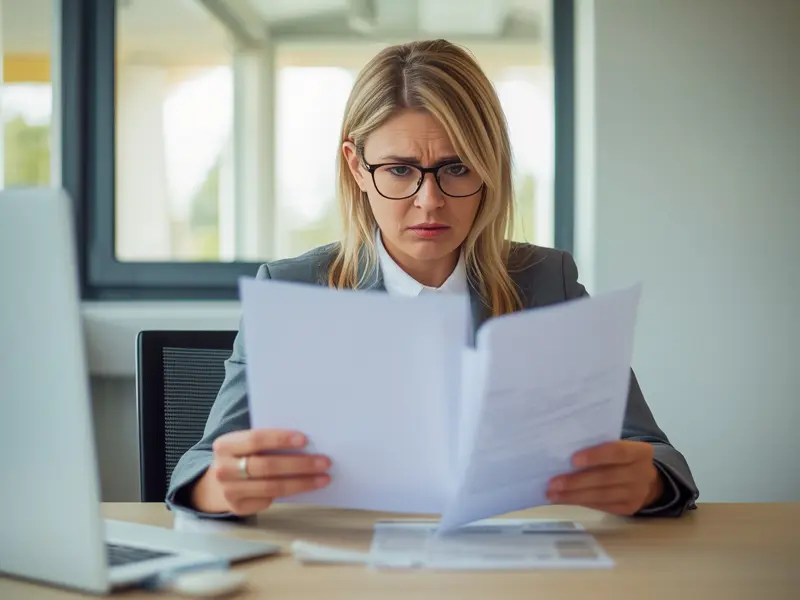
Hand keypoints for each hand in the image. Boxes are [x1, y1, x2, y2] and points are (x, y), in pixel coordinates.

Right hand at [195, 429, 330, 515]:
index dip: (280, 439)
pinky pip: (270, 499)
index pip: (256, 439)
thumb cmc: (242, 457)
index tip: (305, 440)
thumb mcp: (245, 444)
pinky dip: (290, 493)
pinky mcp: (239, 507)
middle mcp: (224, 469)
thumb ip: (266, 441)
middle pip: (267, 465)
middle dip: (299, 464)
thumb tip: (305, 442)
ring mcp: (229, 490)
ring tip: (323, 477)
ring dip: (302, 482)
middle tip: (324, 461)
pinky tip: (306, 487)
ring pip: (272, 486)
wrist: (217, 483)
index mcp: (225, 445)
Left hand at [546, 441, 662, 515]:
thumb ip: (599, 446)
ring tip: (553, 494)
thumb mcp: (618, 446)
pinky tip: (565, 499)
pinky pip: (602, 506)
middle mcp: (642, 473)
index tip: (572, 460)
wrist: (646, 480)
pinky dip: (581, 502)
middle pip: (606, 478)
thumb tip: (563, 453)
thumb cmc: (621, 458)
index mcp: (640, 452)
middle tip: (553, 483)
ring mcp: (637, 494)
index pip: (617, 452)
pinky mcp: (629, 508)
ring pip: (602, 496)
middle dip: (576, 481)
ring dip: (574, 496)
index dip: (595, 456)